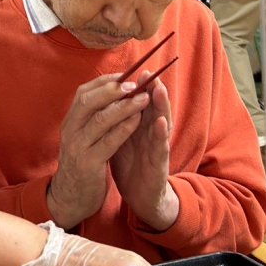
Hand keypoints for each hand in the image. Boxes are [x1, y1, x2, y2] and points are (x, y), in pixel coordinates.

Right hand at [48, 76, 151, 229]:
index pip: (83, 92)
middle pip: (89, 100)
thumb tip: (113, 92)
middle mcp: (70, 130)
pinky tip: (138, 121)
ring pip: (101, 118)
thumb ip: (92, 117)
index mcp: (69, 121)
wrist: (70, 198)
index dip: (105, 82)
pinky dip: (124, 128)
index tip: (124, 75)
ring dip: (125, 106)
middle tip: (135, 84)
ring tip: (144, 99)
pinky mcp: (89, 163)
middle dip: (113, 90)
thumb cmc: (82, 162)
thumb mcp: (81, 136)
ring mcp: (78, 146)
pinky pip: (109, 141)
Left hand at [110, 77, 179, 230]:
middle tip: (150, 72)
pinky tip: (161, 122)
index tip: (136, 69)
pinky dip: (161, 133)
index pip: (140, 101)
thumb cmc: (131, 163)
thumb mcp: (121, 137)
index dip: (139, 87)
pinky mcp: (159, 163)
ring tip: (159, 88)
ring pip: (161, 122)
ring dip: (161, 105)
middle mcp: (151, 132)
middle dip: (152, 89)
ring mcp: (157, 147)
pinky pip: (160, 147)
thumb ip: (117, 118)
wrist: (140, 196)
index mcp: (140, 125)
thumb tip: (103, 97)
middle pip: (153, 107)